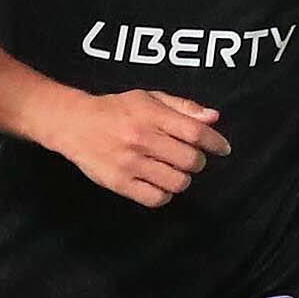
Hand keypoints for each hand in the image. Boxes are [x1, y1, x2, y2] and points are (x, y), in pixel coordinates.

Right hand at [46, 86, 224, 205]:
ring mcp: (129, 163)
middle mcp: (141, 138)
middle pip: (190, 160)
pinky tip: (159, 183)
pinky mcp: (119, 183)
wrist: (75, 124)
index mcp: (150, 114)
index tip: (223, 149)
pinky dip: (164, 194)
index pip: (195, 132)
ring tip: (173, 170)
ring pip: (177, 182)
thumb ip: (182, 107)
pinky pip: (156, 198)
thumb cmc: (117, 110)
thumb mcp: (149, 98)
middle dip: (197, 161)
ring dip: (182, 178)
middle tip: (189, 158)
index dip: (215, 142)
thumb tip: (214, 118)